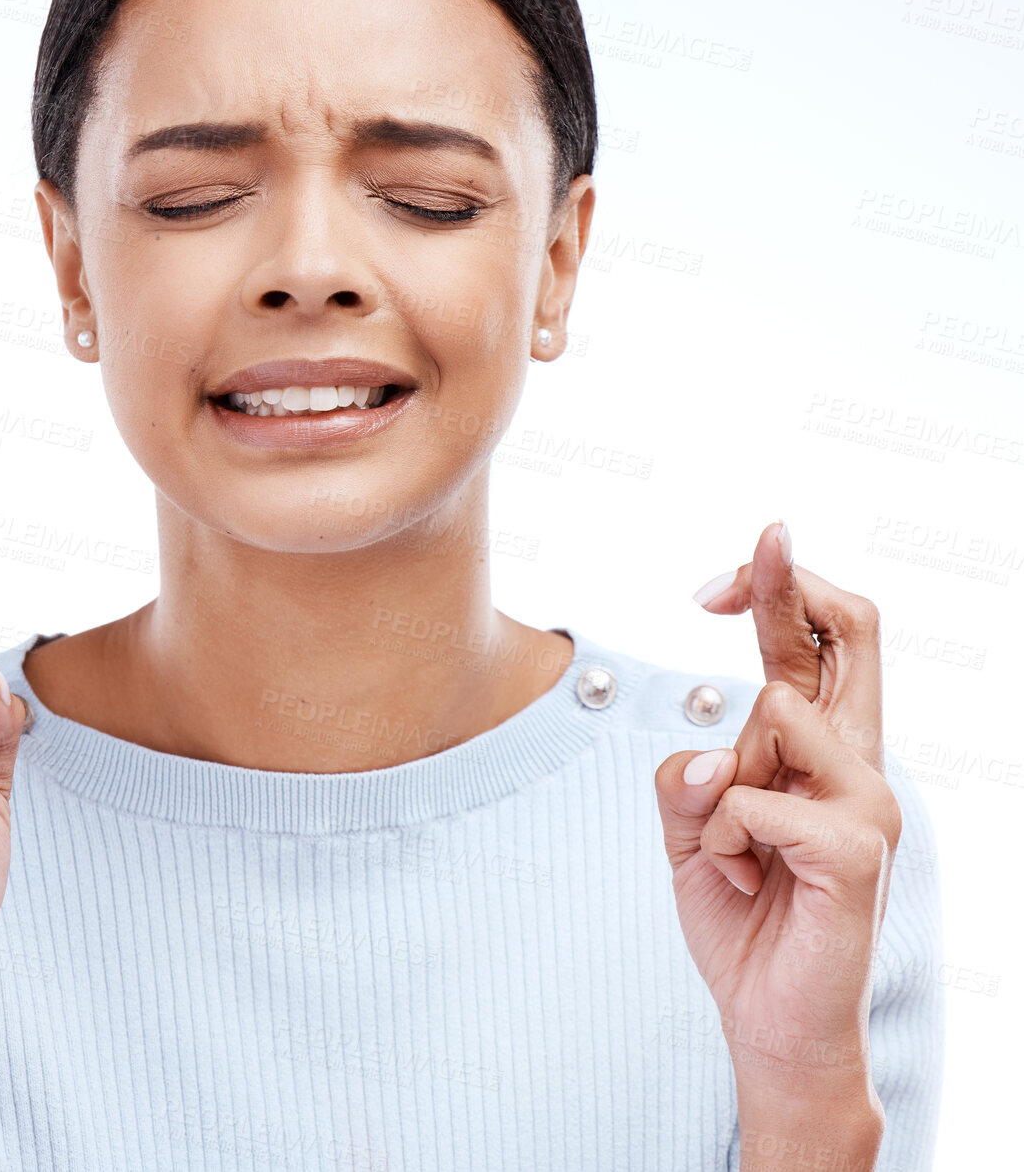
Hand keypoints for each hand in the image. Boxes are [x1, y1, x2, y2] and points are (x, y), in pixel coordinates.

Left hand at [653, 521, 901, 1111]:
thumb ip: (686, 775)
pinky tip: (744, 879)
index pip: (818, 643)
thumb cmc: (739, 910)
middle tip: (762, 536)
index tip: (732, 564)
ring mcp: (868, 802)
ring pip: (774, 711)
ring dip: (717, 780)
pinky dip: (719, 836)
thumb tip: (712, 752)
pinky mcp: (856, 850)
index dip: (781, 587)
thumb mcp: (688, 827)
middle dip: (792, 579)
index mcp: (819, 748)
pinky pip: (750, 798)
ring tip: (730, 848)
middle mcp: (857, 761)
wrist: (767, 1017)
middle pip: (853, 633)